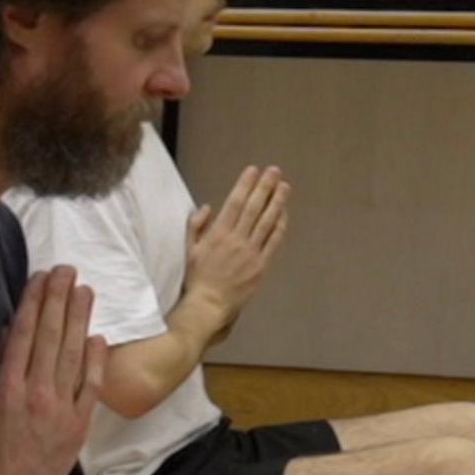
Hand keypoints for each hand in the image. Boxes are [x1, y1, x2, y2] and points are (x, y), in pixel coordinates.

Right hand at [0, 266, 109, 474]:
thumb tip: (9, 333)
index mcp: (6, 388)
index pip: (24, 335)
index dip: (34, 303)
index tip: (40, 278)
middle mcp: (35, 393)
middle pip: (51, 337)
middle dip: (59, 300)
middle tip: (67, 271)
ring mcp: (59, 408)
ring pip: (73, 355)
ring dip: (79, 320)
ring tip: (84, 291)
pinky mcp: (77, 423)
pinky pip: (90, 386)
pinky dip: (95, 361)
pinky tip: (98, 336)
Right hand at [180, 164, 288, 327]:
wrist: (209, 304)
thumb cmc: (197, 277)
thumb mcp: (189, 249)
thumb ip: (196, 226)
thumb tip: (208, 207)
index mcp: (218, 234)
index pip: (234, 203)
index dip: (245, 185)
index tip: (253, 170)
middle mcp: (236, 240)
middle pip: (253, 208)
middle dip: (264, 187)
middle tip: (274, 171)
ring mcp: (251, 252)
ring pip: (267, 221)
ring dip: (277, 202)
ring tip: (284, 186)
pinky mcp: (262, 264)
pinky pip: (274, 241)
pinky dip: (280, 225)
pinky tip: (284, 213)